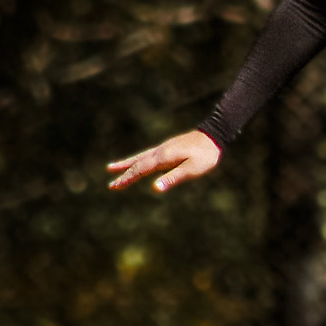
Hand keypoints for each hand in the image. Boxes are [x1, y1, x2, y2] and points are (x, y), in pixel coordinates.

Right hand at [107, 129, 221, 193]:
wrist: (214, 136)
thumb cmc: (205, 156)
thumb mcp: (192, 169)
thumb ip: (173, 178)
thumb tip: (155, 189)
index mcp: (163, 158)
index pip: (140, 169)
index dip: (127, 178)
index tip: (114, 186)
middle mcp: (160, 151)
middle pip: (137, 163)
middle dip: (124, 174)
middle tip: (111, 184)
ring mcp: (164, 148)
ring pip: (140, 157)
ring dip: (127, 164)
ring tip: (112, 168)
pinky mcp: (169, 147)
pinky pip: (148, 155)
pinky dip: (139, 159)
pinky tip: (140, 162)